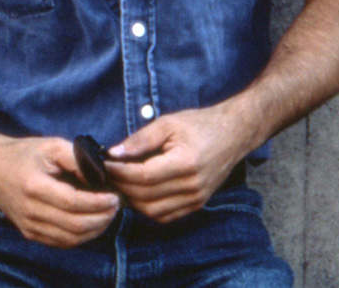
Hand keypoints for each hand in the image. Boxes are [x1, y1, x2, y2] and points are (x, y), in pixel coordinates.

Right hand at [0, 135, 120, 247]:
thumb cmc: (24, 153)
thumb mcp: (52, 145)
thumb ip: (77, 158)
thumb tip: (100, 176)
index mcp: (35, 186)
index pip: (73, 202)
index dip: (98, 203)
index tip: (115, 196)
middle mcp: (30, 210)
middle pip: (74, 225)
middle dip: (102, 218)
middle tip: (117, 206)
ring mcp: (28, 225)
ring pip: (69, 238)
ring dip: (94, 230)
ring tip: (108, 215)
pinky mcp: (29, 233)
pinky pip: (60, 242)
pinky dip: (80, 237)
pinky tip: (92, 224)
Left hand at [104, 105, 247, 222]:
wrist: (232, 134)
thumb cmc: (199, 124)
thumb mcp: (168, 123)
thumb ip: (140, 139)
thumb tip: (114, 152)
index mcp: (185, 163)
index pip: (144, 176)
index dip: (121, 173)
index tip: (105, 164)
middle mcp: (192, 186)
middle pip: (146, 197)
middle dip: (122, 187)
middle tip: (107, 174)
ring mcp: (196, 199)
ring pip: (153, 211)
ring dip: (132, 200)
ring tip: (120, 183)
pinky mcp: (197, 204)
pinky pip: (165, 215)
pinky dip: (147, 208)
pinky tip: (137, 193)